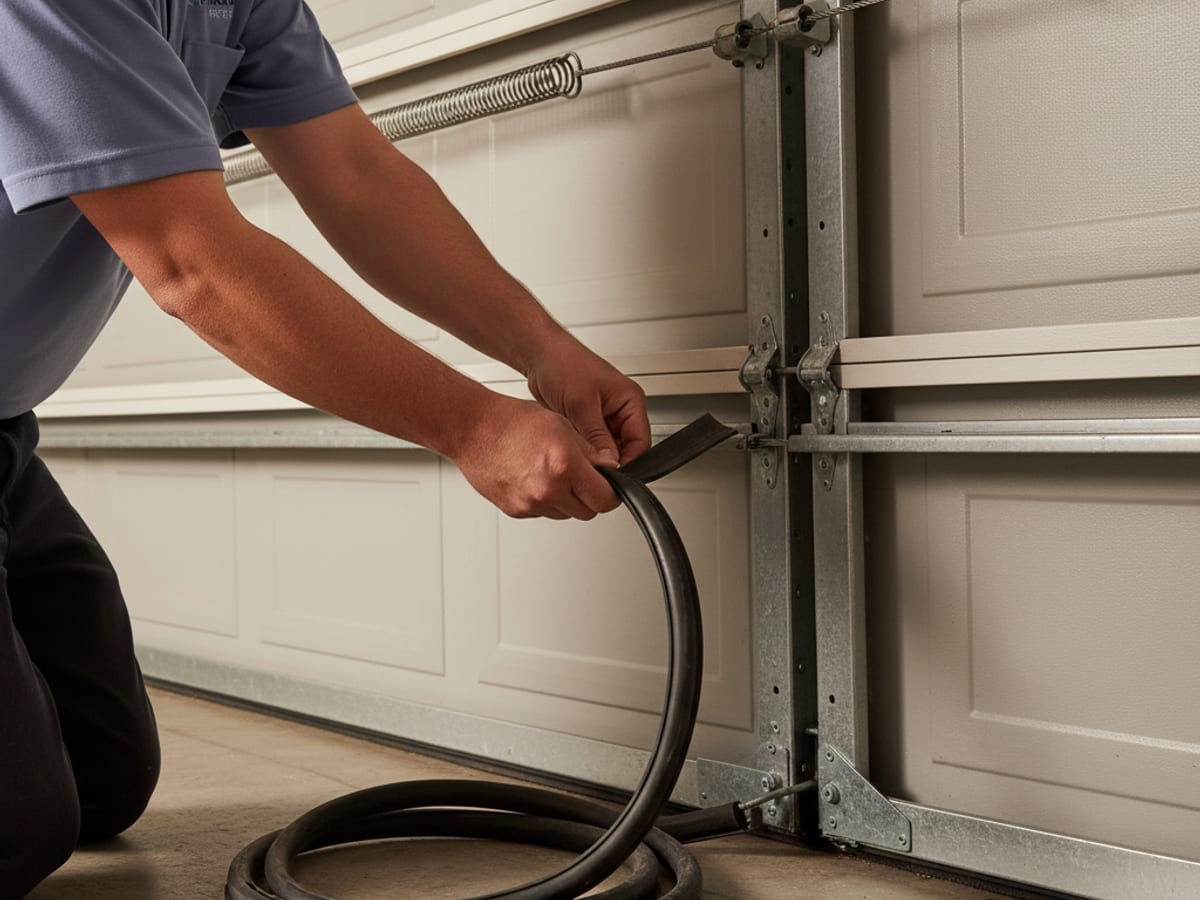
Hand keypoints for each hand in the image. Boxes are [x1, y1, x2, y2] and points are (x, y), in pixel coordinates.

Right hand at [453, 395, 620, 519]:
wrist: (472, 429)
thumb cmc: (510, 421)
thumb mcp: (562, 425)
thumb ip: (590, 452)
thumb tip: (609, 469)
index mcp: (565, 465)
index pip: (605, 499)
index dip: (612, 493)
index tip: (611, 487)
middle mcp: (548, 489)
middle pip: (588, 512)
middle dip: (591, 497)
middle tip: (584, 478)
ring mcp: (531, 503)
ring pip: (566, 514)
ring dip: (568, 500)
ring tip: (553, 473)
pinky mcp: (516, 511)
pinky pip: (543, 512)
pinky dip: (546, 501)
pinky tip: (536, 478)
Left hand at [525, 334, 650, 467]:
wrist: (539, 355)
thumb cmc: (563, 363)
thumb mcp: (581, 403)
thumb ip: (597, 437)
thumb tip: (610, 465)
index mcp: (631, 401)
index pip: (641, 443)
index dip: (629, 463)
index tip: (612, 477)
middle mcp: (621, 412)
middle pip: (626, 450)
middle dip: (610, 461)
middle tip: (592, 470)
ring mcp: (604, 419)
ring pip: (607, 451)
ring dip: (595, 457)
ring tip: (579, 456)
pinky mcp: (588, 425)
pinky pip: (592, 447)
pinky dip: (584, 452)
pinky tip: (572, 451)